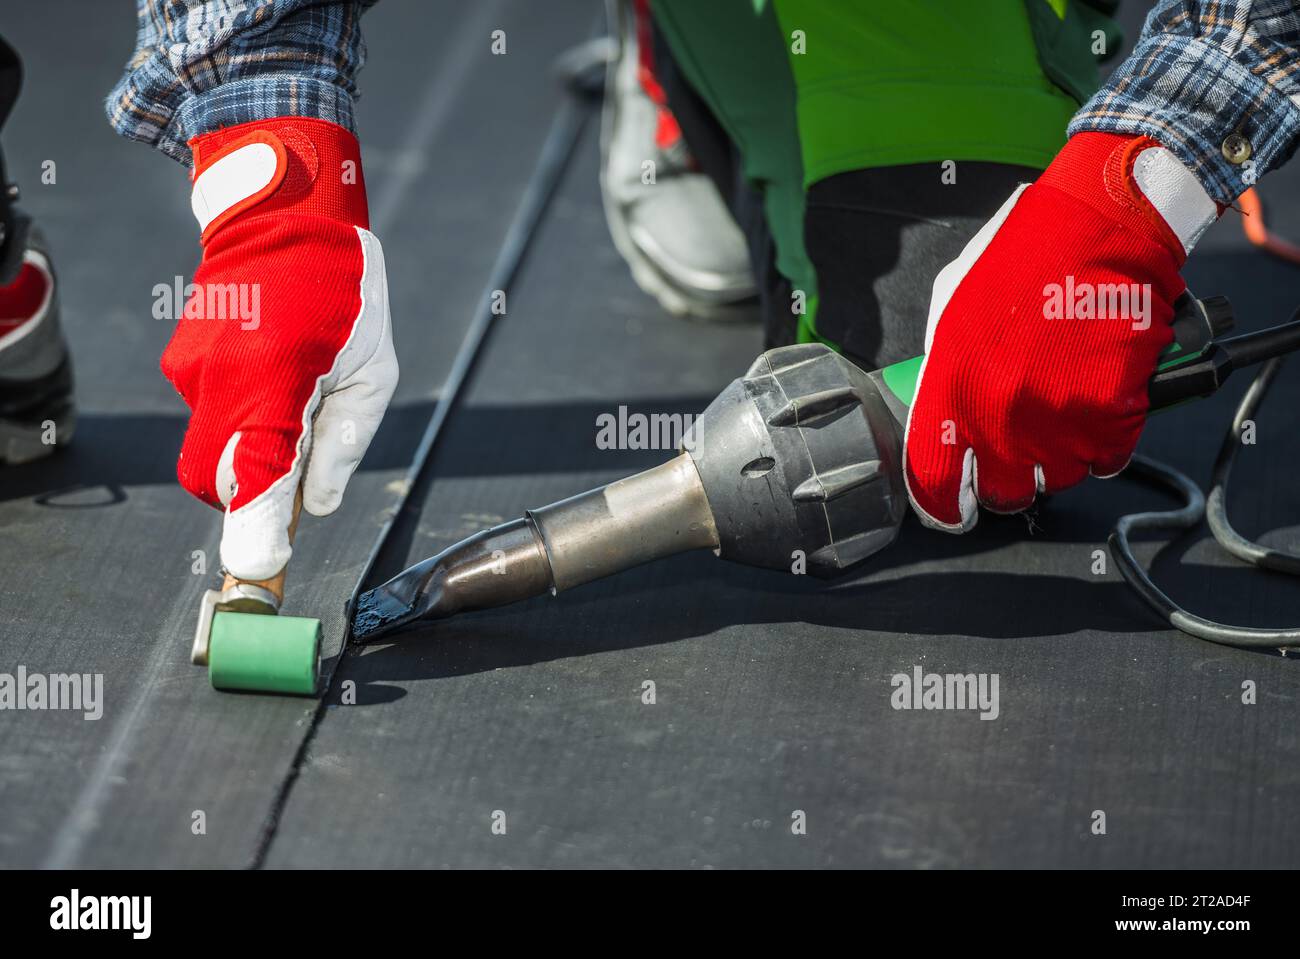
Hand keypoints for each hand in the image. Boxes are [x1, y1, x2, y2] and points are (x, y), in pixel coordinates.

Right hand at [162, 117, 397, 579]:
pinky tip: (275, 379)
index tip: (261, 572)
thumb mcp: (373, 373)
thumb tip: (316, 507)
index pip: (255, 475)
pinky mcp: (181, 364)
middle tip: (299, 479)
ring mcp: (190, 370)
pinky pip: (210, 418)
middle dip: (253, 500)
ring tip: (299, 404)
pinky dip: (242, 422)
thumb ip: (344, 444)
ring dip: (252, 456)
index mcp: (275, 376)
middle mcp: (219, 377)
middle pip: (218, 482)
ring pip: (211, 452)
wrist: (281, 215)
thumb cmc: (345, 291)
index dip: (257, 531)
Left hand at [904, 131, 1217, 530]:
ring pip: (1057, 480)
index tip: (954, 508)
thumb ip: (943, 367)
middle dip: (1010, 480)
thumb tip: (942, 408)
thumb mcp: (953, 306)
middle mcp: (999, 417)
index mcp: (950, 390)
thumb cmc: (1025, 256)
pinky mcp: (1111, 418)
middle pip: (1003, 494)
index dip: (945, 505)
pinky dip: (1104, 441)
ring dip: (1059, 456)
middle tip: (1020, 449)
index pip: (935, 484)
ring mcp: (1057, 422)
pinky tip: (1098, 402)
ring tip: (1063, 407)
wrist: (1102, 227)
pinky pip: (1106, 460)